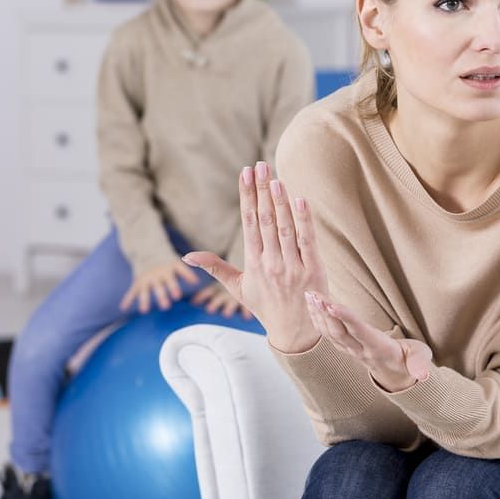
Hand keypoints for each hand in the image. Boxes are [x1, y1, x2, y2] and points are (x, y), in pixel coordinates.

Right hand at [119, 259, 198, 312]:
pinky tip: (123, 308)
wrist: (148, 249)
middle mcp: (157, 274)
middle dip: (162, 296)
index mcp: (169, 269)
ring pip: (145, 291)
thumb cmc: (167, 260)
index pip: (173, 278)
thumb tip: (197, 282)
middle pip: (160, 287)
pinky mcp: (138, 282)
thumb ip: (187, 273)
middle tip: (166, 307)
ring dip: (144, 301)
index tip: (178, 296)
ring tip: (144, 311)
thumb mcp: (178, 263)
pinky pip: (132, 291)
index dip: (175, 287)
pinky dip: (127, 299)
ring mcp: (146, 278)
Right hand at [182, 161, 327, 352]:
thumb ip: (215, 268)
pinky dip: (304, 221)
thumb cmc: (266, 306)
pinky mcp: (313, 270)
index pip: (248, 223)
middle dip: (262, 191)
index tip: (245, 174)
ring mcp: (292, 267)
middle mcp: (271, 263)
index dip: (247, 196)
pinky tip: (300, 200)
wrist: (296, 332)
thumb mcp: (238, 288)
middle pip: (265, 220)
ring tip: (276, 178)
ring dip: (280, 202)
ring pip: (285, 228)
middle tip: (260, 165)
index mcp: (253, 263)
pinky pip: (308, 241)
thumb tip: (186, 256)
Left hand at [304, 292, 432, 392]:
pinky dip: (318, 320)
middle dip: (325, 313)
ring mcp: (350, 350)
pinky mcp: (346, 347)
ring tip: (309, 295)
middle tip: (313, 294)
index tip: (332, 305)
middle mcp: (360, 350)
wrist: (398, 375)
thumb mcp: (420, 360)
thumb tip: (424, 375)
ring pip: (330, 333)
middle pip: (339, 332)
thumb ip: (420, 364)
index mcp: (378, 348)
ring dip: (318, 314)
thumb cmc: (410, 360)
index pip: (359, 331)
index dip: (345, 318)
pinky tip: (311, 306)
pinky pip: (328, 334)